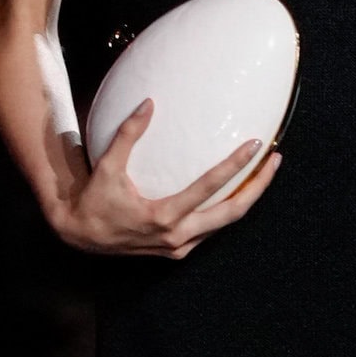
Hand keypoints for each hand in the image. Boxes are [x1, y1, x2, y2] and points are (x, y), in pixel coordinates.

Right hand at [57, 99, 281, 257]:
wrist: (80, 236)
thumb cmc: (94, 200)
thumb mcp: (108, 167)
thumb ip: (128, 134)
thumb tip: (148, 103)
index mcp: (164, 216)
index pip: (209, 188)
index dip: (235, 166)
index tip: (256, 146)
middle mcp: (177, 236)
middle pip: (232, 213)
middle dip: (258, 187)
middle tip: (275, 162)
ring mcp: (180, 248)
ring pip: (225, 225)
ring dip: (246, 199)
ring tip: (264, 174)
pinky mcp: (177, 252)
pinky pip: (210, 231)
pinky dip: (226, 212)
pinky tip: (237, 192)